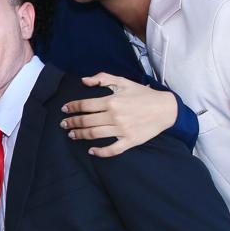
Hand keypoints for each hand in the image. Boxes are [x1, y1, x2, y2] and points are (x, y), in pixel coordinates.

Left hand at [60, 73, 178, 156]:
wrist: (166, 108)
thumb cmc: (143, 94)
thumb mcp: (123, 81)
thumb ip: (102, 78)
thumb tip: (84, 80)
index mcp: (111, 101)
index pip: (85, 105)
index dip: (72, 107)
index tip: (64, 110)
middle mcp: (115, 116)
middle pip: (86, 121)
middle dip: (72, 123)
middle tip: (63, 124)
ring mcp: (122, 130)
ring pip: (95, 134)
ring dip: (80, 135)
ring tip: (72, 135)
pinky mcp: (130, 141)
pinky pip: (112, 149)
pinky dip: (100, 152)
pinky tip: (91, 151)